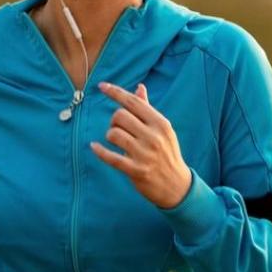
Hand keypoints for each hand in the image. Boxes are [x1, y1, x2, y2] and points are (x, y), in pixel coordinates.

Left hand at [90, 81, 192, 209]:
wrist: (177, 185)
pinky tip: (94, 147)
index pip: (133, 102)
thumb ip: (148, 109)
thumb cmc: (167, 153)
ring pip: (113, 134)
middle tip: (118, 128)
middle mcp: (154, 137)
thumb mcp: (162, 130)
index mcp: (160, 123)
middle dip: (114, 120)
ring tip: (115, 141)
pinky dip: (99, 151)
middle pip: (120, 116)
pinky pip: (111, 157)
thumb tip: (139, 87)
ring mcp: (145, 154)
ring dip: (110, 136)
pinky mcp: (136, 170)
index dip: (115, 92)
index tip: (101, 86)